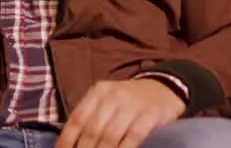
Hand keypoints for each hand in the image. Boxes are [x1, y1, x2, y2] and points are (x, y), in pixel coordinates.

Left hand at [56, 79, 185, 147]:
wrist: (164, 88)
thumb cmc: (129, 100)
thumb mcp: (107, 100)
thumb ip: (91, 116)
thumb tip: (70, 143)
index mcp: (99, 91)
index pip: (77, 118)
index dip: (66, 140)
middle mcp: (113, 95)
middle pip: (92, 130)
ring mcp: (132, 104)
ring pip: (110, 135)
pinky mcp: (151, 114)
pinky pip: (133, 136)